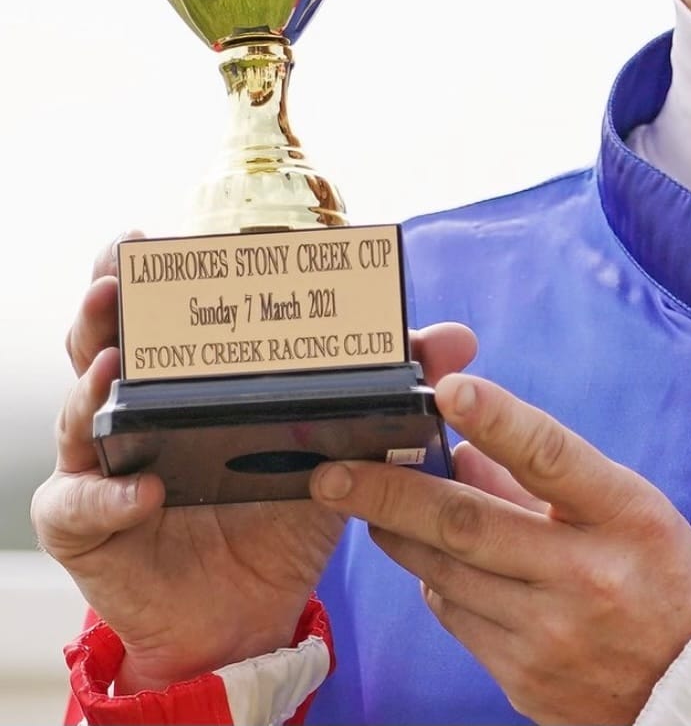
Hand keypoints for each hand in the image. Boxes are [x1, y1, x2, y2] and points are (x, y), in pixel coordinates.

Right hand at [32, 236, 477, 692]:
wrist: (249, 609)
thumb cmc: (286, 507)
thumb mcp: (344, 442)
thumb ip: (396, 383)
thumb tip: (458, 338)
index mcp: (192, 371)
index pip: (166, 304)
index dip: (155, 266)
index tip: (160, 235)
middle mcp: (138, 402)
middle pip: (106, 336)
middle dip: (108, 297)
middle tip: (118, 269)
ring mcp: (104, 460)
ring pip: (79, 408)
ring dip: (91, 380)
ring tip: (114, 362)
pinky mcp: (88, 525)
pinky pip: (81, 506)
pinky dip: (106, 495)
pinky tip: (142, 490)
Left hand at [310, 374, 690, 725]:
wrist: (689, 683)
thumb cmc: (655, 572)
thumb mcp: (624, 505)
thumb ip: (541, 474)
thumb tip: (460, 446)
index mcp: (623, 516)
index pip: (552, 458)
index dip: (500, 420)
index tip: (450, 389)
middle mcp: (587, 575)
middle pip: (470, 525)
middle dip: (390, 494)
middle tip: (334, 473)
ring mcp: (552, 633)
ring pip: (447, 573)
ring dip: (399, 534)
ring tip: (365, 504)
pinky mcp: (525, 676)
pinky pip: (456, 617)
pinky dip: (433, 580)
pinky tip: (430, 559)